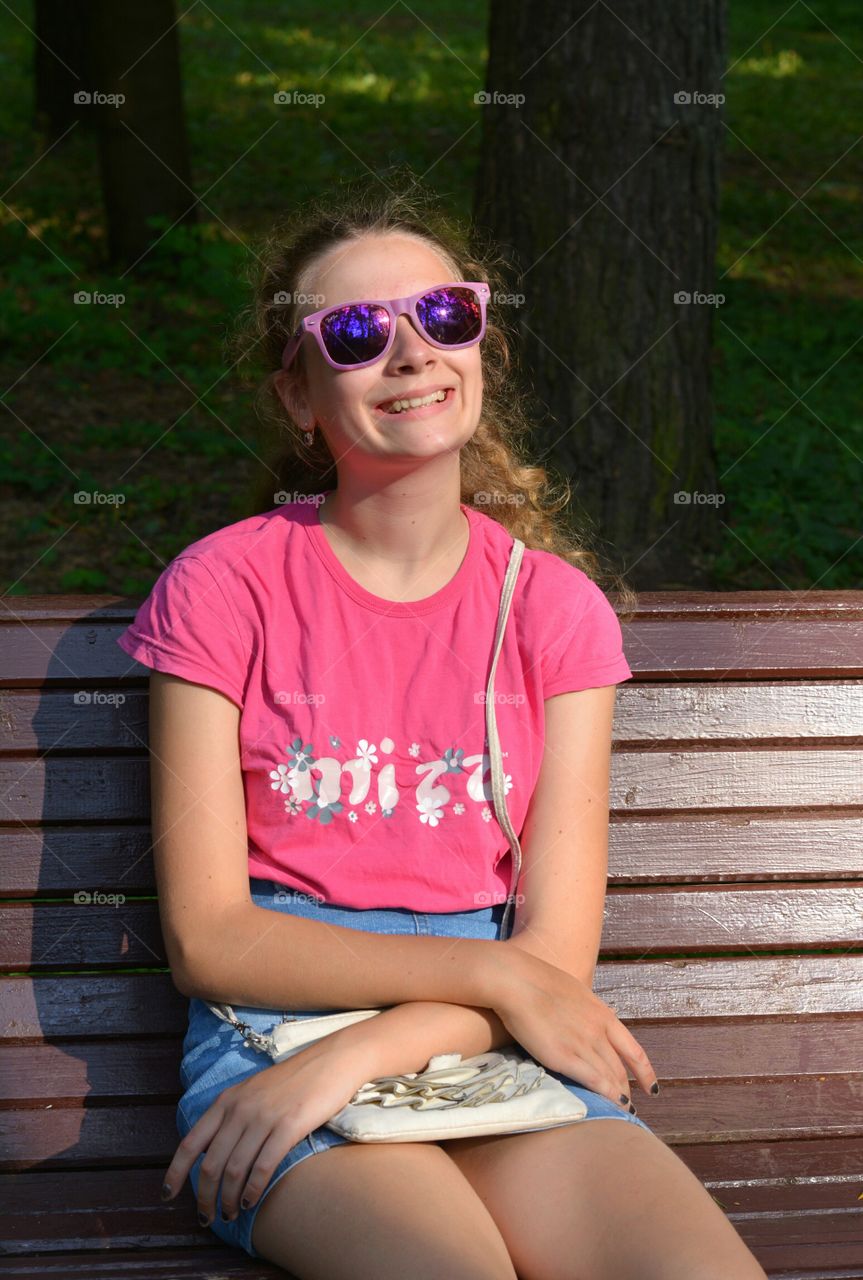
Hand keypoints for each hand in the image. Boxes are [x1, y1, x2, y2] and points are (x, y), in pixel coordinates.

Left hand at [162, 1036, 375, 1224]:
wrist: (331, 1060)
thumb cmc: (294, 1080)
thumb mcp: (253, 1092)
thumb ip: (232, 1116)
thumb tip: (213, 1152)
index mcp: (227, 1101)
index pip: (190, 1142)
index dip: (175, 1173)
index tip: (167, 1196)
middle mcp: (240, 1109)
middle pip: (211, 1164)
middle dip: (204, 1197)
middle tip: (206, 1218)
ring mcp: (263, 1117)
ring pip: (234, 1169)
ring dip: (228, 1199)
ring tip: (229, 1214)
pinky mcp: (289, 1126)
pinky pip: (263, 1166)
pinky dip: (253, 1189)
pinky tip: (250, 1201)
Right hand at [493, 948, 656, 1106]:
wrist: (517, 981)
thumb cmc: (538, 981)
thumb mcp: (575, 992)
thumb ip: (587, 1010)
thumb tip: (594, 1016)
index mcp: (603, 1014)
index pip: (634, 1050)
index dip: (645, 1072)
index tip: (651, 1087)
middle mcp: (598, 1031)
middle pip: (621, 1068)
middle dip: (628, 1088)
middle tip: (629, 1104)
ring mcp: (583, 1044)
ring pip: (610, 1077)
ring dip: (618, 1096)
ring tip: (621, 1110)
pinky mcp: (564, 1057)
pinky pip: (594, 1081)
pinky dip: (606, 1095)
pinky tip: (612, 1106)